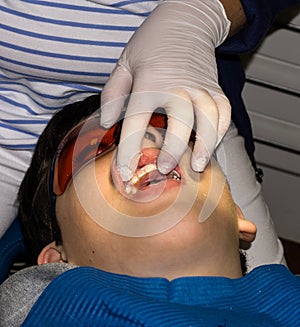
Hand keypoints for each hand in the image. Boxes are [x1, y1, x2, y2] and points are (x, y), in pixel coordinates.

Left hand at [100, 0, 230, 180]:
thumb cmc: (152, 42)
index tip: (125, 171)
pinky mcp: (215, 87)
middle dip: (173, 149)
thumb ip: (113, 94)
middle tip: (165, 169)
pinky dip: (220, 130)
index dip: (129, 149)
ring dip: (205, 144)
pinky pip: (223, 111)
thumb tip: (107, 123)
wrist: (185, 19)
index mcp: (150, 81)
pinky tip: (212, 146)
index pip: (136, 120)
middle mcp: (178, 85)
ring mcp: (200, 86)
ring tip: (198, 166)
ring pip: (208, 118)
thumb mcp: (124, 63)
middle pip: (179, 121)